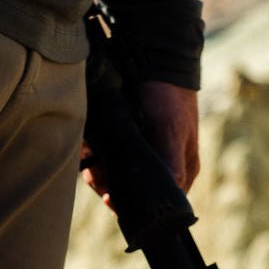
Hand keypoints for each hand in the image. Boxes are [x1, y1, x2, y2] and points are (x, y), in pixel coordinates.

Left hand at [82, 79, 199, 206]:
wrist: (156, 64)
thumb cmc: (169, 98)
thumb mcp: (170, 130)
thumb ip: (170, 162)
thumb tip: (172, 192)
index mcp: (181, 170)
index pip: (158, 201)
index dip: (131, 204)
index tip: (109, 198)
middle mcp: (164, 166)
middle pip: (133, 191)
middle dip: (109, 186)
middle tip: (94, 176)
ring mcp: (145, 155)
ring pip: (117, 178)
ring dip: (98, 173)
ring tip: (88, 162)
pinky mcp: (129, 143)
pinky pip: (109, 160)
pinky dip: (96, 159)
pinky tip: (86, 153)